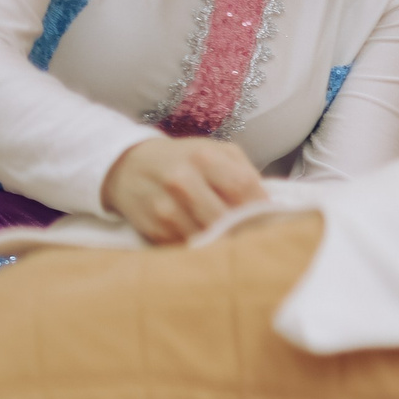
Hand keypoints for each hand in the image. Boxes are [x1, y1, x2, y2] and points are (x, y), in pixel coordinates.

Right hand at [103, 135, 264, 243]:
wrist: (129, 166)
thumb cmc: (183, 159)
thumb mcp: (215, 151)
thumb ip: (244, 172)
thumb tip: (269, 203)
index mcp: (202, 158)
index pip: (243, 188)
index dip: (260, 205)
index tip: (270, 215)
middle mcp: (181, 182)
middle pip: (226, 218)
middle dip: (244, 228)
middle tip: (255, 232)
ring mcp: (165, 208)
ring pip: (208, 237)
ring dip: (225, 241)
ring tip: (233, 237)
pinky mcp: (154, 230)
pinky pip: (189, 247)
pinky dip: (203, 247)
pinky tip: (207, 239)